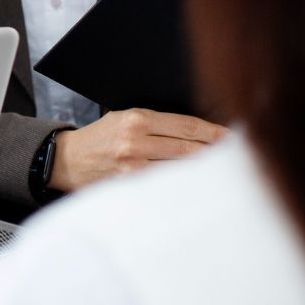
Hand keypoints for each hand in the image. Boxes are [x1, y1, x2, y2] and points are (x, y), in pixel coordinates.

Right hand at [49, 108, 225, 191]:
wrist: (65, 160)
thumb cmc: (99, 138)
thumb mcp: (123, 118)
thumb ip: (157, 124)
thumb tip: (198, 135)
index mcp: (136, 119)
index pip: (187, 126)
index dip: (215, 132)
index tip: (233, 136)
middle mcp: (136, 141)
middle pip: (190, 149)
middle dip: (216, 153)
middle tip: (238, 155)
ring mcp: (134, 166)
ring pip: (181, 169)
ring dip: (205, 171)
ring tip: (224, 172)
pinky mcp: (130, 186)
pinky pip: (166, 185)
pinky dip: (185, 185)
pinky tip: (197, 186)